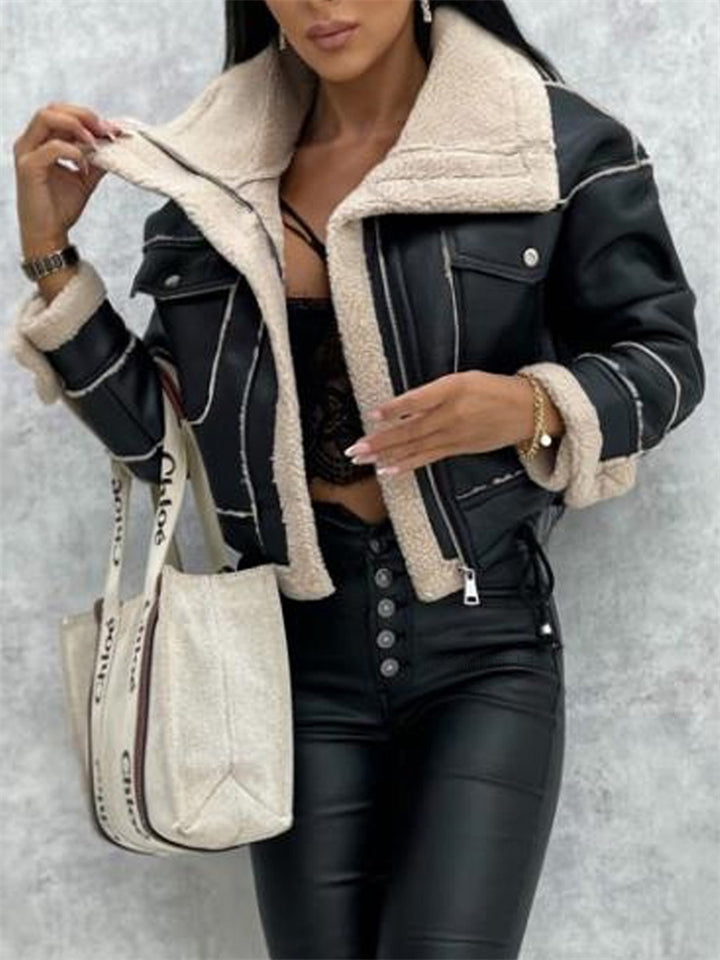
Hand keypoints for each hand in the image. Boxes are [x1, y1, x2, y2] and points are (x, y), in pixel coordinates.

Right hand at [13, 102, 121, 258]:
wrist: (48, 234)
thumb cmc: (60, 207)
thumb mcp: (85, 178)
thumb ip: (97, 160)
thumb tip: (115, 144)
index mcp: (40, 141)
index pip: (61, 113)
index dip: (87, 116)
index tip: (112, 129)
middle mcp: (29, 142)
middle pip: (53, 108)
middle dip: (83, 115)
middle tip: (106, 131)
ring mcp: (26, 153)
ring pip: (47, 118)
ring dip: (76, 126)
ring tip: (95, 142)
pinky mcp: (28, 168)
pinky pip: (51, 147)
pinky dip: (73, 151)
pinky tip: (84, 166)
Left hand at [343, 370, 563, 475]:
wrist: (527, 411)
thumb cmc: (492, 389)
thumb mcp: (464, 379)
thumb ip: (434, 392)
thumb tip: (402, 406)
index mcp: (453, 389)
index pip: (418, 400)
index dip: (395, 409)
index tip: (372, 414)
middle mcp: (452, 414)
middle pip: (410, 430)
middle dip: (379, 441)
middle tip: (354, 449)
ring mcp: (454, 435)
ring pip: (414, 447)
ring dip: (385, 455)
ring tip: (361, 460)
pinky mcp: (457, 449)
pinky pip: (427, 458)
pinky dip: (405, 465)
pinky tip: (386, 470)